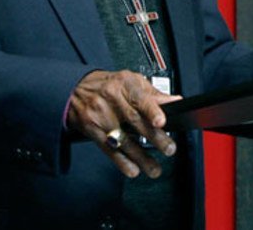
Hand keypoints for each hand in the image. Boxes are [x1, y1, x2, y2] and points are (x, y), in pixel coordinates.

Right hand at [66, 70, 180, 178]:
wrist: (76, 88)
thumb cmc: (109, 85)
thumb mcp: (131, 82)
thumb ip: (153, 94)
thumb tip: (176, 101)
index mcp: (125, 85)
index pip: (140, 98)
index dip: (152, 110)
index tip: (161, 122)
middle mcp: (111, 99)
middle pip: (134, 120)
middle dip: (154, 137)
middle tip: (168, 148)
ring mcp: (100, 115)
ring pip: (122, 139)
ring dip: (140, 156)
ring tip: (154, 168)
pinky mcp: (92, 130)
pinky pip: (108, 149)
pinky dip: (121, 161)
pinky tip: (132, 169)